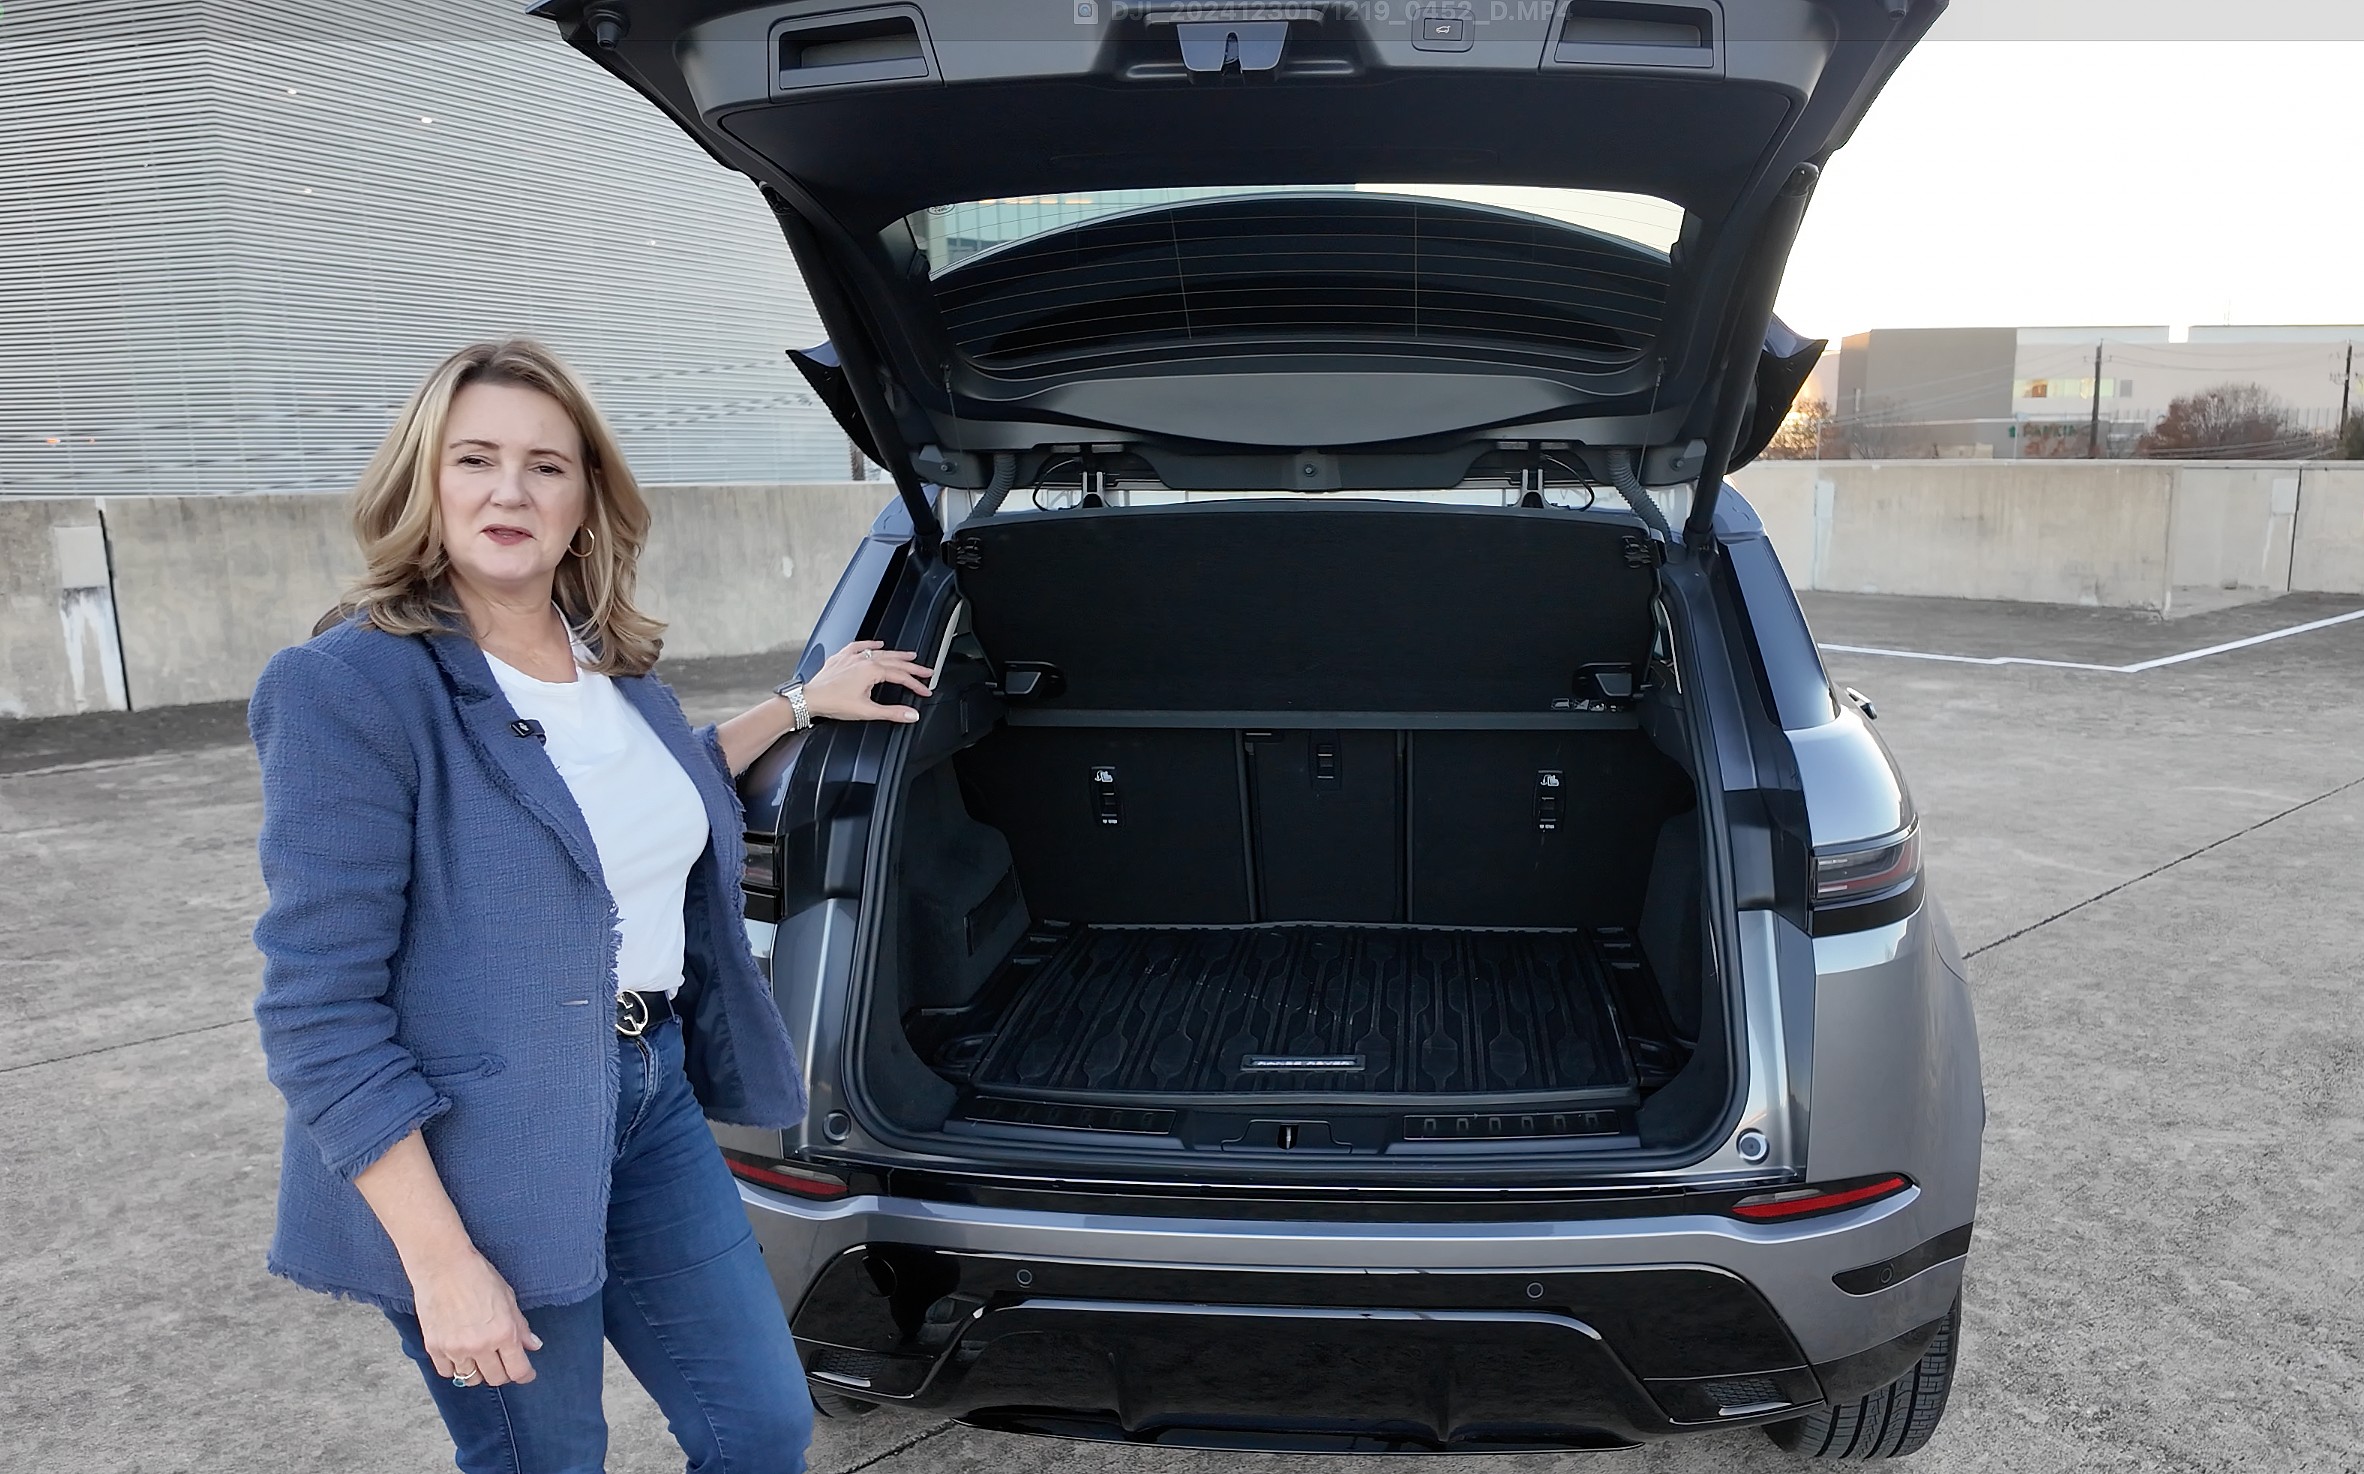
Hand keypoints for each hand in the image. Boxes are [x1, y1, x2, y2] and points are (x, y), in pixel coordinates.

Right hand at [412, 1248, 542, 1387]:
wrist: (442, 1265)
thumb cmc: (477, 1276)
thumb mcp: (508, 1298)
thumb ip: (521, 1327)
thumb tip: (533, 1346)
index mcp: (503, 1332)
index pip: (518, 1370)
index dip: (525, 1375)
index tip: (526, 1375)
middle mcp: (480, 1345)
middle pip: (495, 1378)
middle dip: (503, 1373)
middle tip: (503, 1363)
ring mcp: (455, 1348)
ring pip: (471, 1379)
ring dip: (479, 1373)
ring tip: (480, 1359)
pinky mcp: (434, 1347)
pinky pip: (447, 1372)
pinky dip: (455, 1368)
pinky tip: (459, 1355)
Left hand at [802, 640, 932, 723]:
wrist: (810, 699)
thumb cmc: (833, 703)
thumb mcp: (867, 711)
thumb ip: (892, 713)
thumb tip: (911, 714)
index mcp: (872, 671)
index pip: (901, 676)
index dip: (916, 684)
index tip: (925, 690)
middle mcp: (864, 660)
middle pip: (895, 661)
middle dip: (913, 667)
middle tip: (926, 671)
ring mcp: (852, 657)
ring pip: (880, 652)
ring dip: (897, 654)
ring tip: (910, 655)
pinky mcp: (842, 658)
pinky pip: (859, 646)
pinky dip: (870, 644)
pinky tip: (877, 644)